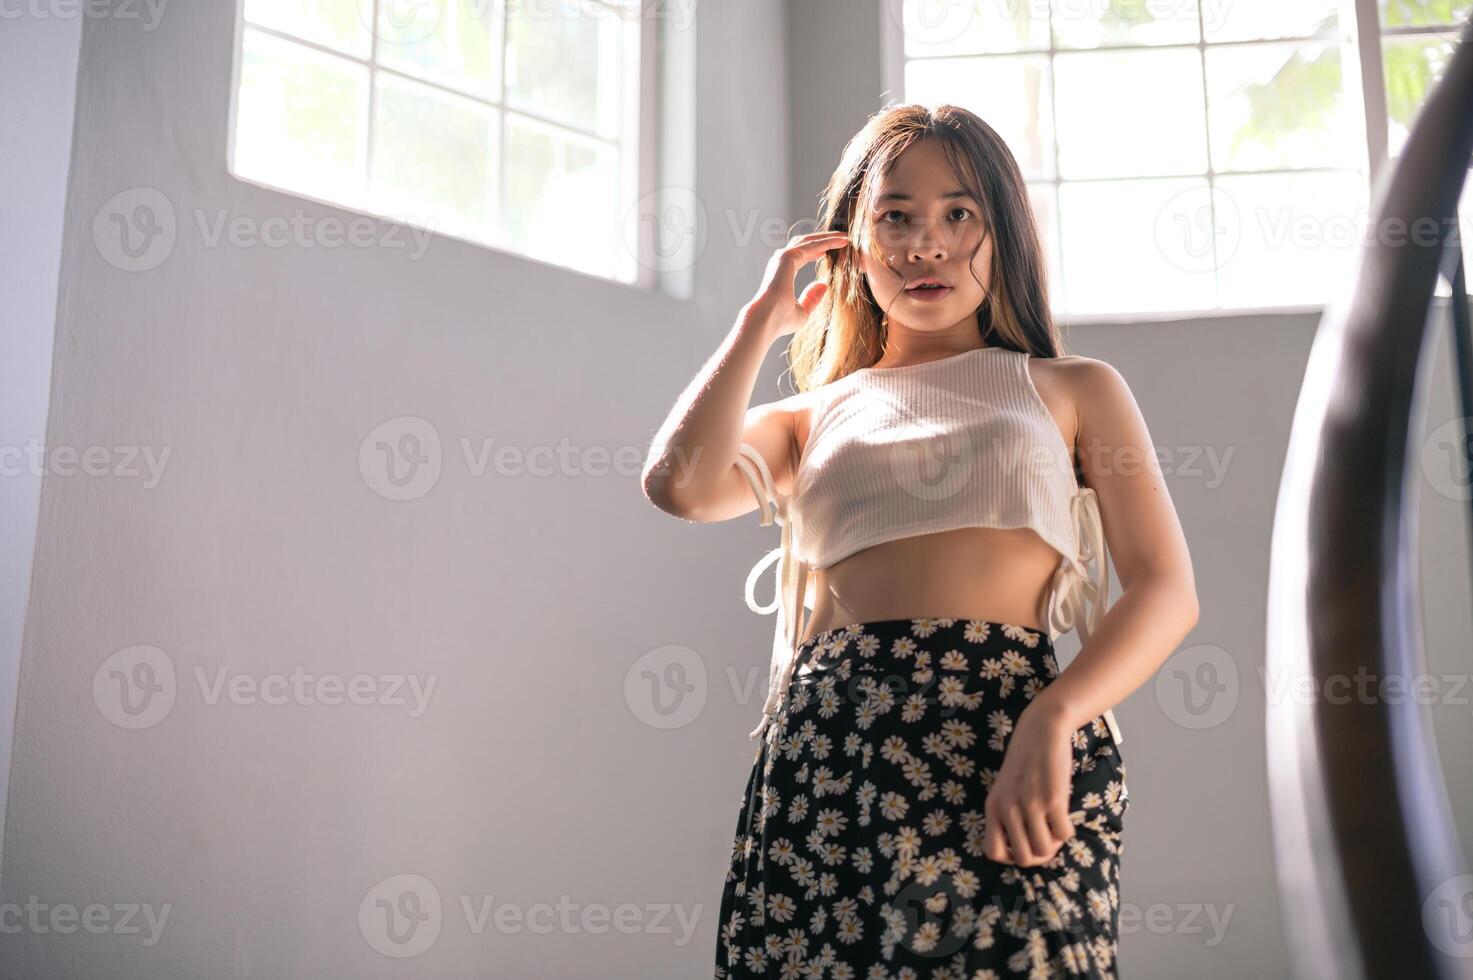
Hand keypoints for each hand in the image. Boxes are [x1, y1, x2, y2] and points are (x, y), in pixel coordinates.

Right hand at [742, 231, 851, 340]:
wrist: (767, 320)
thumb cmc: (780, 320)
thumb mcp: (802, 311)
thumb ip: (812, 298)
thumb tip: (824, 285)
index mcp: (782, 273)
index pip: (802, 256)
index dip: (818, 252)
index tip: (833, 251)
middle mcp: (781, 262)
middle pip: (805, 244)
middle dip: (824, 240)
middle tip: (843, 238)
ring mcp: (783, 258)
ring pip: (809, 241)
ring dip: (827, 238)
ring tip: (845, 237)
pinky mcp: (787, 256)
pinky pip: (812, 245)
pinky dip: (827, 242)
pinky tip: (841, 241)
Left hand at [982, 702, 1075, 866]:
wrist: (1040, 731)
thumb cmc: (1025, 764)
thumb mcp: (1005, 790)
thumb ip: (1006, 816)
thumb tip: (1022, 851)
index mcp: (992, 808)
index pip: (994, 853)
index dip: (1011, 856)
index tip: (1023, 844)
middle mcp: (1007, 809)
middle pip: (1023, 858)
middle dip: (1038, 854)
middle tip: (1046, 836)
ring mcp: (1030, 805)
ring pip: (1043, 850)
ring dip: (1054, 844)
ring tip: (1055, 826)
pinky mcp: (1053, 799)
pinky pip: (1063, 834)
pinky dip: (1067, 831)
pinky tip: (1065, 817)